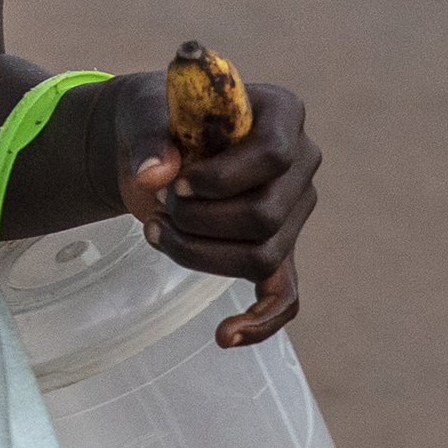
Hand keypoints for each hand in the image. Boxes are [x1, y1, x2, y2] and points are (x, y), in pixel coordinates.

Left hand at [122, 76, 318, 346]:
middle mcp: (301, 162)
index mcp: (282, 112)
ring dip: (199, 253)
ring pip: (262, 256)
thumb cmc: (159, 116)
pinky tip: (225, 336)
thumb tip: (152, 177)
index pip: (272, 155)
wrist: (155, 141)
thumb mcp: (146, 111)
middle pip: (267, 215)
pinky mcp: (276, 248)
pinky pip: (285, 295)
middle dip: (202, 220)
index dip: (221, 178)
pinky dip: (261, 321)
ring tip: (157, 231)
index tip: (176, 182)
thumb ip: (151, 138)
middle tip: (161, 204)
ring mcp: (293, 209)